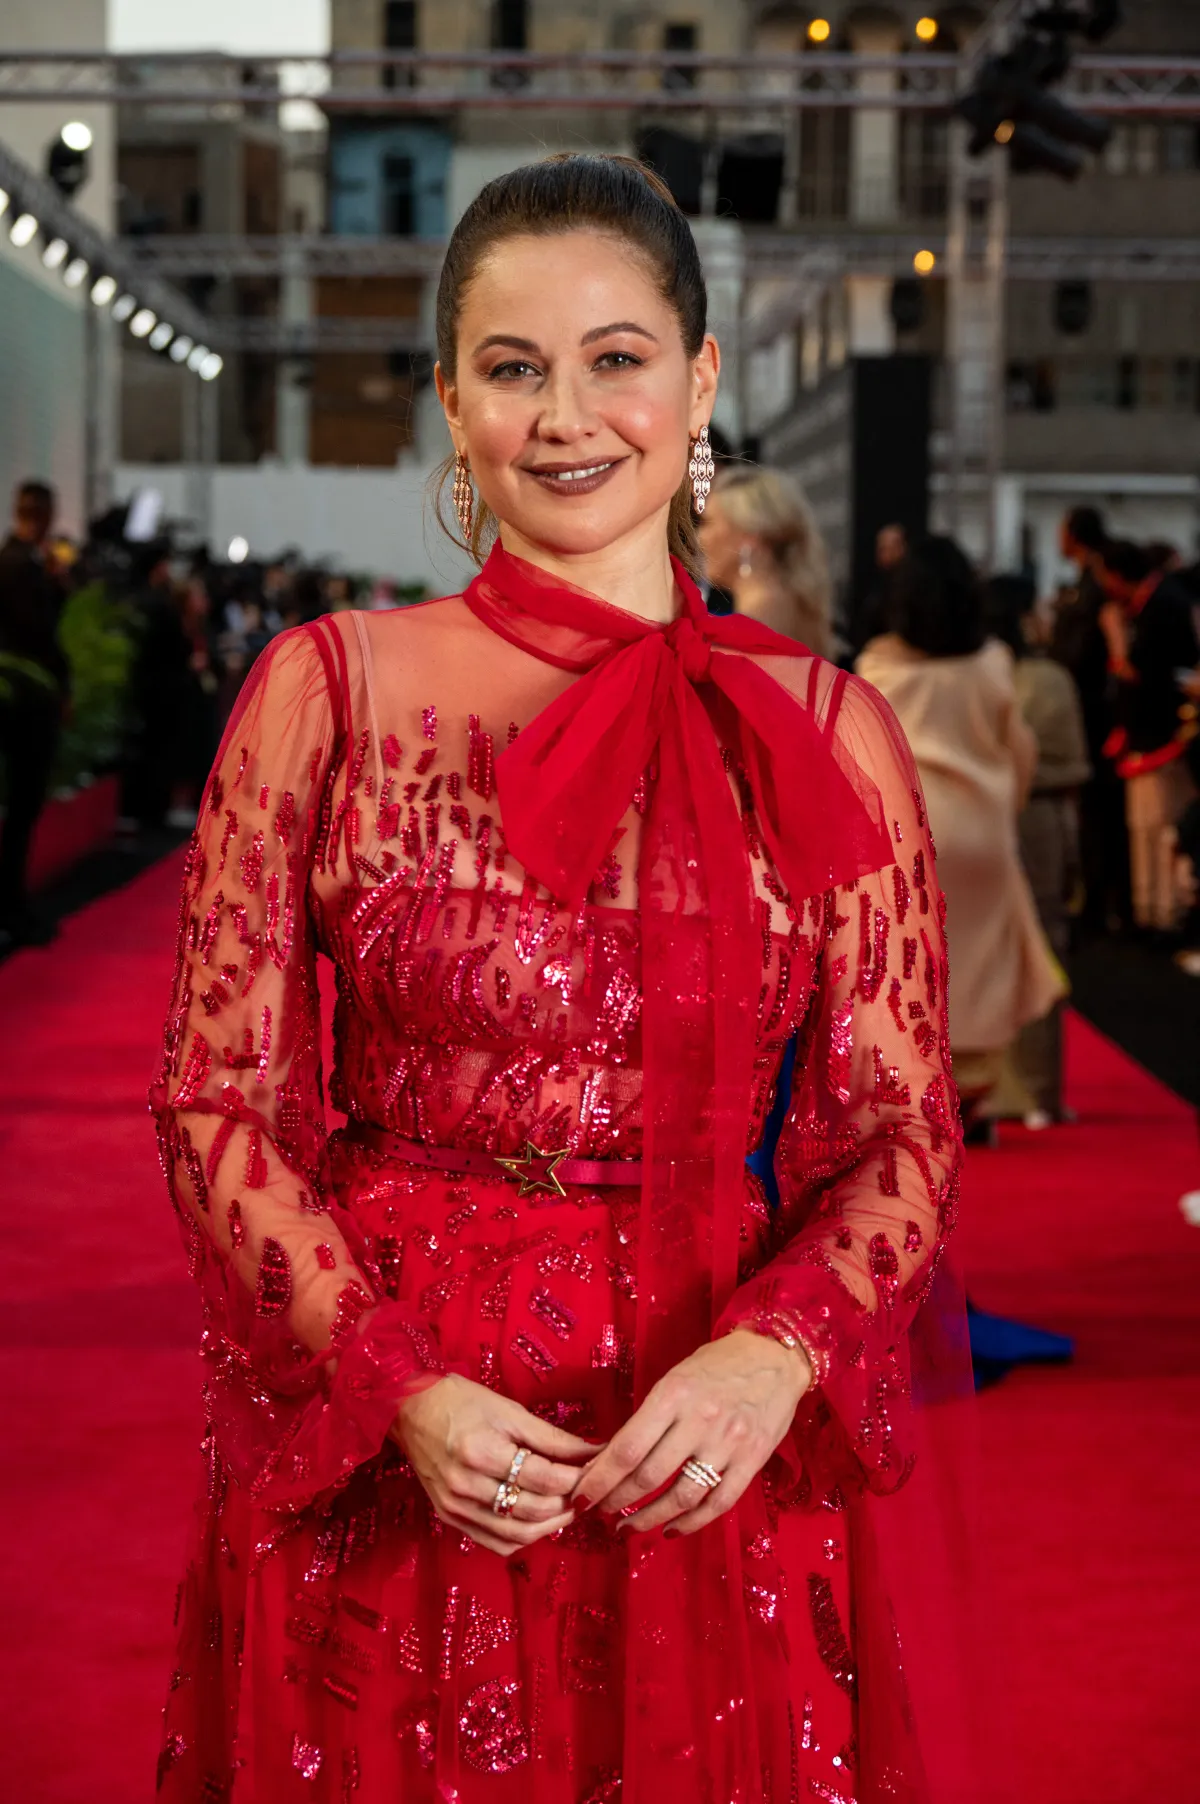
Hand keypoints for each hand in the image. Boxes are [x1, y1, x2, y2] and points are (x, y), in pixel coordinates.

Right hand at [390, 1373, 600, 1556]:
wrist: (409, 1410)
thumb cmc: (461, 1402)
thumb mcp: (509, 1411)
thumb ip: (552, 1437)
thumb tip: (593, 1451)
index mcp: (482, 1451)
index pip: (543, 1478)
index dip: (575, 1478)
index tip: (595, 1471)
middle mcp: (466, 1486)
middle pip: (533, 1510)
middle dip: (568, 1503)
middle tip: (587, 1491)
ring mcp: (456, 1507)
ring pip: (517, 1535)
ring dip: (550, 1527)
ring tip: (569, 1509)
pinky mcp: (450, 1518)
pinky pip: (495, 1543)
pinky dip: (523, 1538)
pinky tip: (538, 1522)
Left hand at [571, 1327, 811, 1537]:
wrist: (775, 1356)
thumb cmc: (717, 1364)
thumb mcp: (676, 1378)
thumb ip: (649, 1417)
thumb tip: (610, 1459)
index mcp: (673, 1394)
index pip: (627, 1448)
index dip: (599, 1480)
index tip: (580, 1498)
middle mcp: (700, 1420)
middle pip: (649, 1476)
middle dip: (617, 1502)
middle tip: (600, 1514)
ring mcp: (729, 1443)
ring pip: (682, 1496)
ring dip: (649, 1519)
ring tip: (629, 1527)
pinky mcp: (753, 1461)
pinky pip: (718, 1503)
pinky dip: (691, 1523)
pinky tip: (671, 1529)